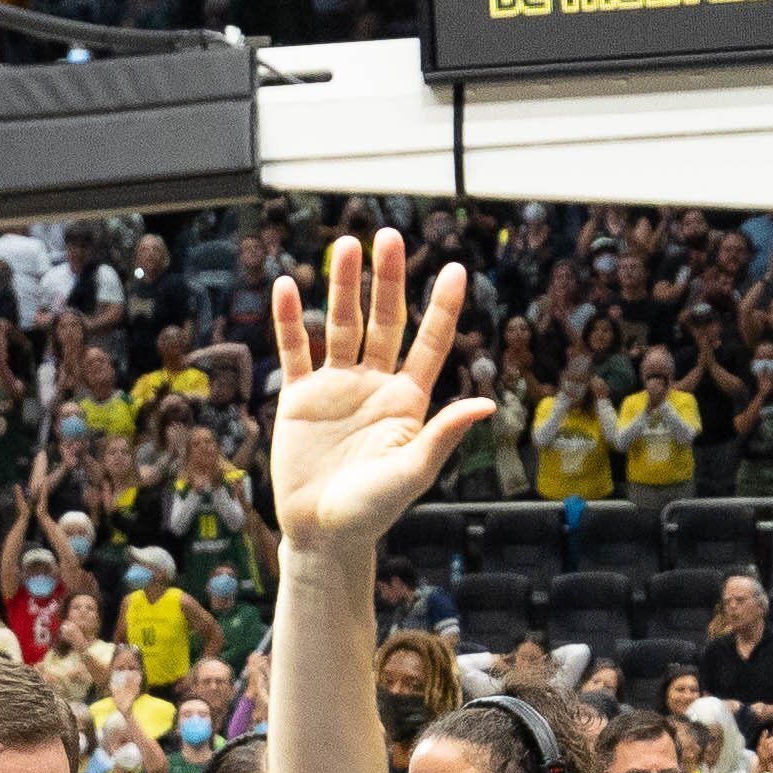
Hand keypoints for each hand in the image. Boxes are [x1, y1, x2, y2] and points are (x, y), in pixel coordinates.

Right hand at [267, 232, 494, 556]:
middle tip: (388, 237)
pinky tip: (289, 286)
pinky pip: (295, 350)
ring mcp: (336, 388)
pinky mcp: (299, 398)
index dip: (441, 307)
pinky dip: (291, 319)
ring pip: (341, 326)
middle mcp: (374, 386)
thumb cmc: (372, 512)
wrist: (322, 535)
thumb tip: (484, 404)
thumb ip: (442, 436)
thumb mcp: (412, 473)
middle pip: (383, 321)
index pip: (428, 343)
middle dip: (387, 280)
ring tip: (345, 246)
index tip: (454, 268)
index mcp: (407, 401)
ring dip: (343, 287)